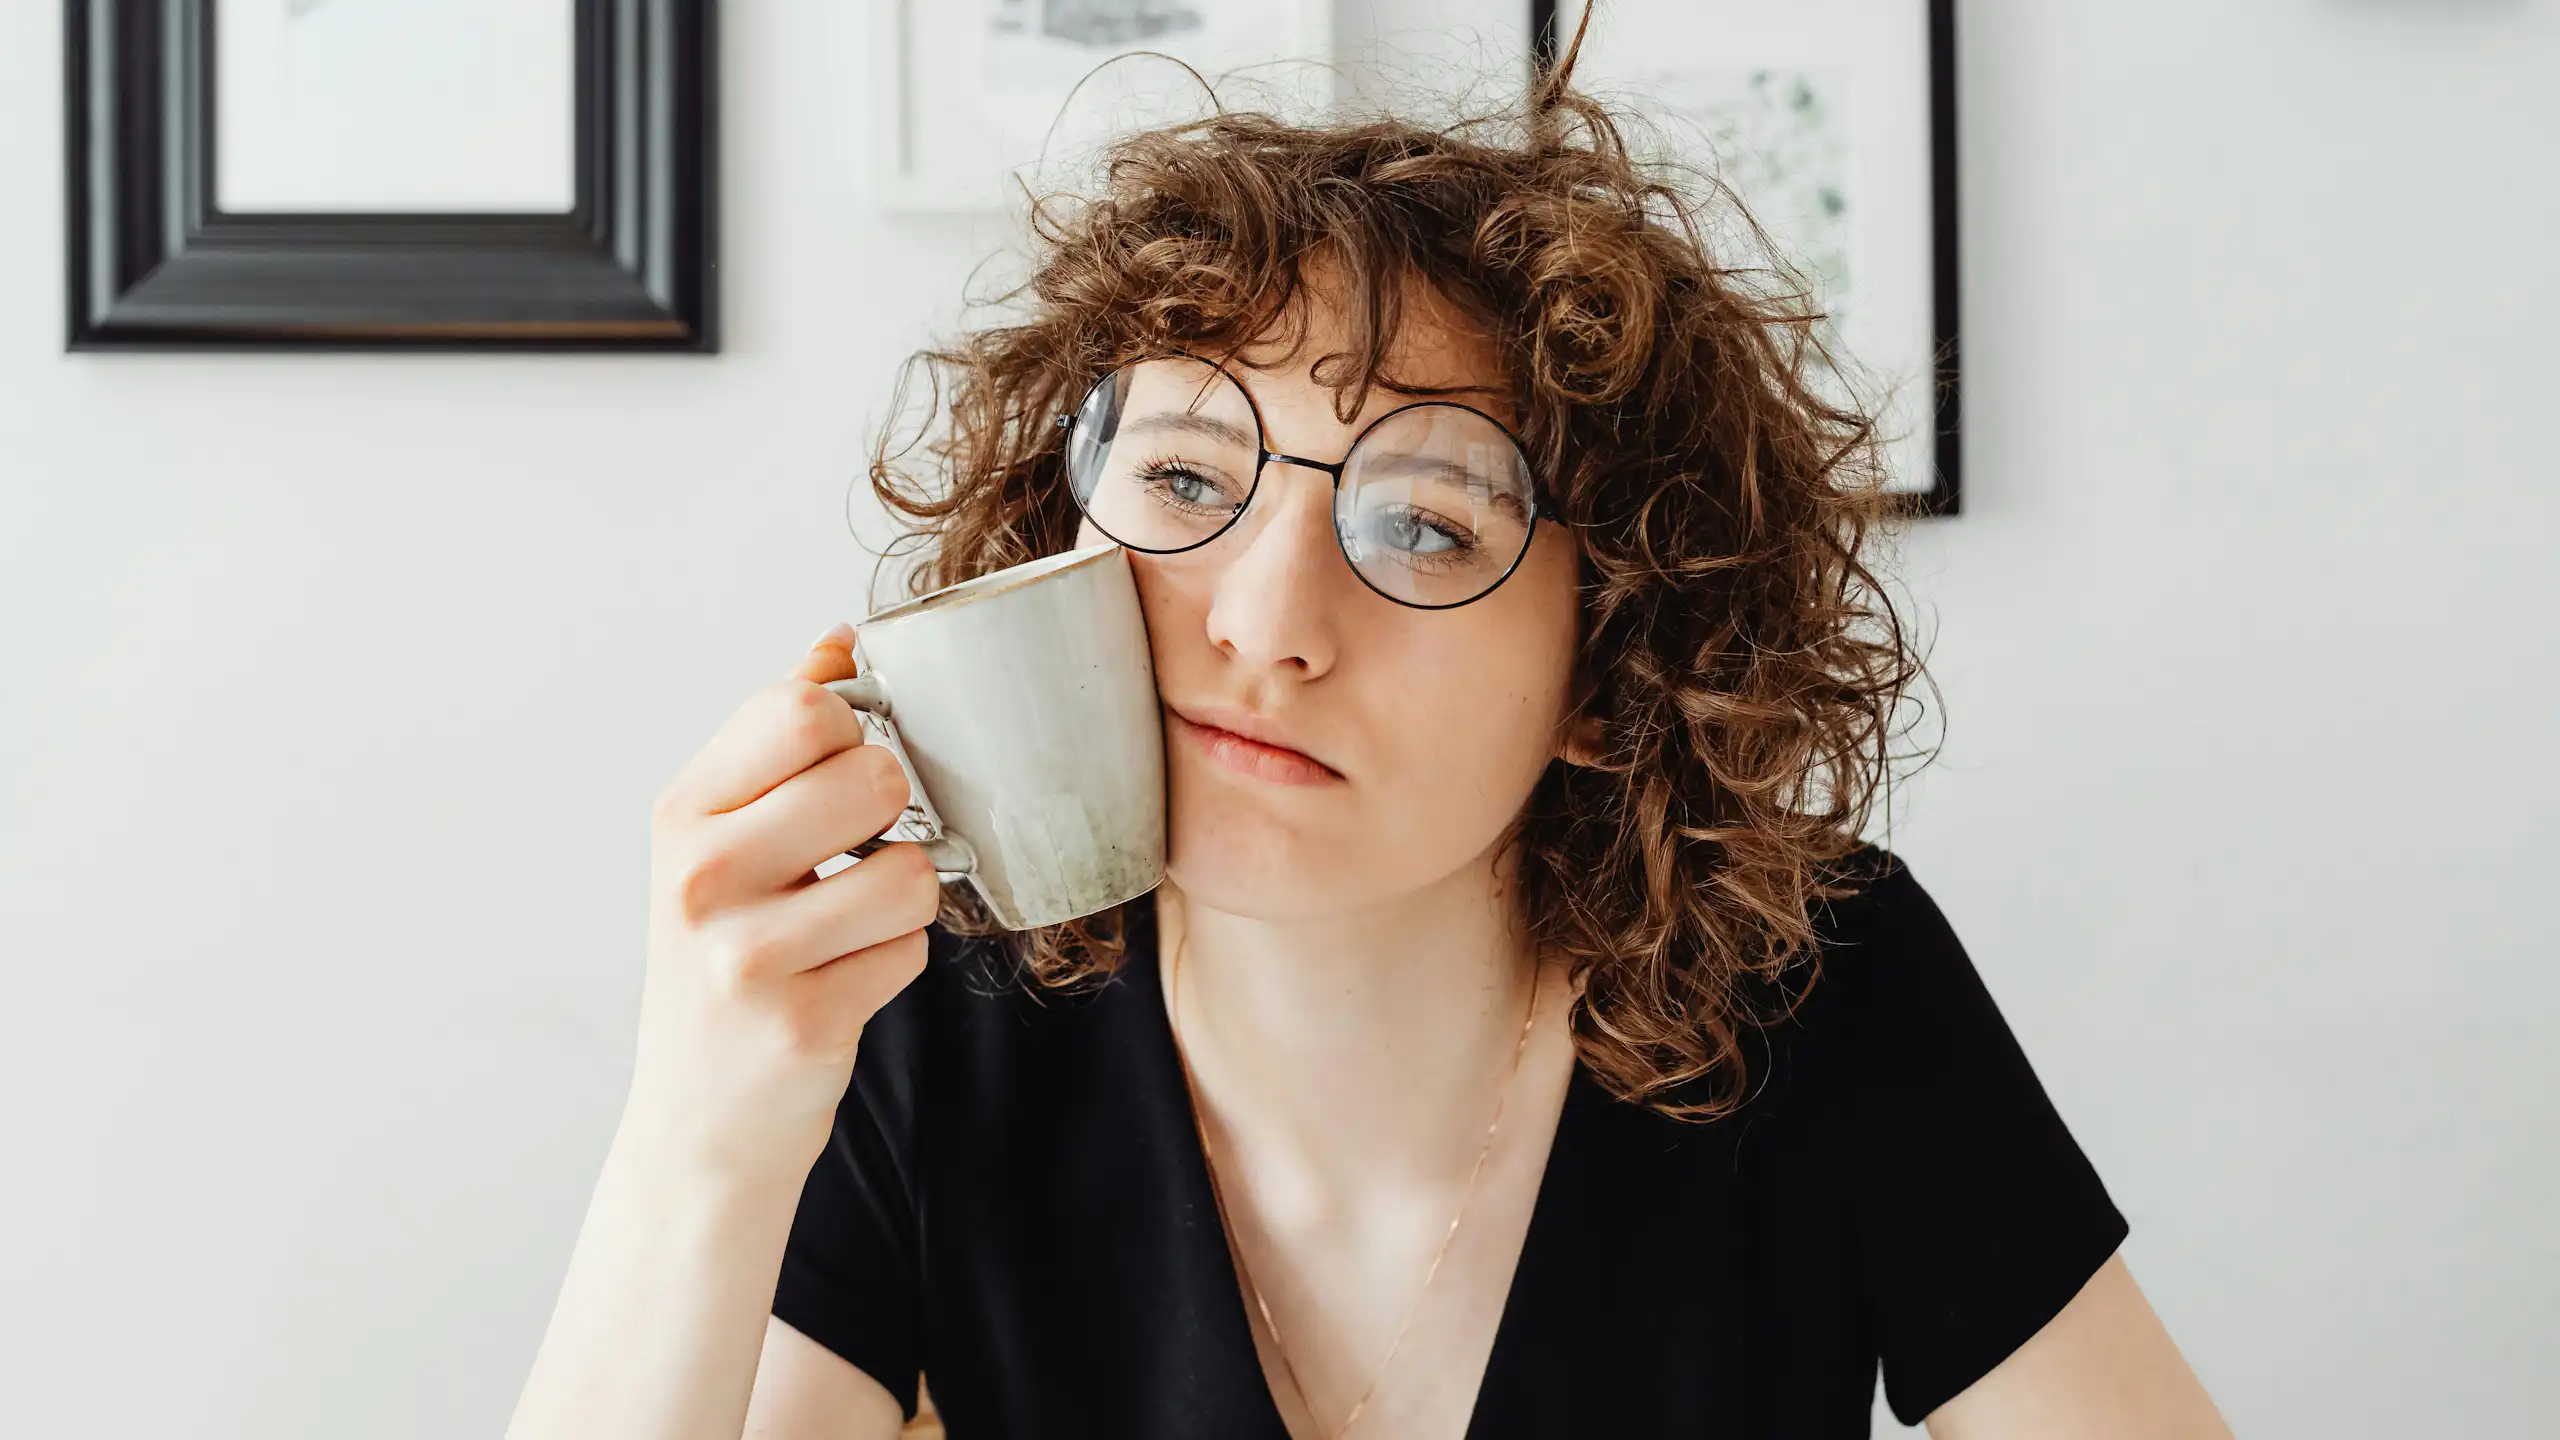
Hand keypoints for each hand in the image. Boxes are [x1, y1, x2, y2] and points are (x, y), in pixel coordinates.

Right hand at [619, 623, 940, 1185]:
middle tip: (850, 858)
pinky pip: (911, 951)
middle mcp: (702, 876)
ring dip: (903, 900)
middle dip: (891, 816)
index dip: (852, 735)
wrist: (698, 1120)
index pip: (803, 709)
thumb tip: (839, 639)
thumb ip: (776, 736)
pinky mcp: (804, 1023)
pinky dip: (894, 963)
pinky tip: (842, 982)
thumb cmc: (724, 956)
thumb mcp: (720, 840)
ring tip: (849, 926)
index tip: (835, 776)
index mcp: (683, 813)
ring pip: (910, 871)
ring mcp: (749, 955)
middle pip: (873, 775)